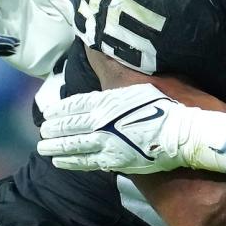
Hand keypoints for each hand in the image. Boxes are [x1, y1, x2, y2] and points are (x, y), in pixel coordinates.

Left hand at [37, 83, 225, 173]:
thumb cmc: (167, 106)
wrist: (183, 134)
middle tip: (42, 132)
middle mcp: (101, 123)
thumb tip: (102, 62)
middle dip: (54, 129)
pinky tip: (61, 163)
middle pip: (70, 126)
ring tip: (43, 149)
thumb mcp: (141, 84)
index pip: (76, 105)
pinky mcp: (114, 161)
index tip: (48, 112)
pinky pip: (86, 162)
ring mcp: (106, 144)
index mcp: (107, 102)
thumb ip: (118, 81)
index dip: (60, 109)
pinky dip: (71, 162)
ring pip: (73, 146)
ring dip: (56, 147)